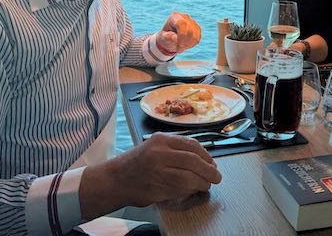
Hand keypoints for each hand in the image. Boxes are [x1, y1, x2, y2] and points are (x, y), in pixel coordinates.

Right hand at [80, 134, 221, 219]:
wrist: (114, 179)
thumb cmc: (137, 163)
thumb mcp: (155, 146)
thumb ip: (176, 149)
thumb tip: (203, 158)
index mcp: (161, 140)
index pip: (192, 145)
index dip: (206, 155)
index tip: (212, 163)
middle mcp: (159, 153)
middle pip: (193, 161)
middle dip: (209, 170)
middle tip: (216, 177)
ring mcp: (157, 171)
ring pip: (189, 177)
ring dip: (202, 183)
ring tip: (206, 185)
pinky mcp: (156, 188)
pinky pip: (180, 189)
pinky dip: (190, 191)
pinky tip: (193, 190)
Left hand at [156, 12, 200, 53]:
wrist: (169, 38)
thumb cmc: (165, 37)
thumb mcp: (162, 37)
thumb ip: (167, 37)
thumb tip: (175, 37)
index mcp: (174, 17)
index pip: (182, 24)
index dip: (182, 36)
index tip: (178, 47)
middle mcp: (185, 17)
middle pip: (190, 30)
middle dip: (185, 43)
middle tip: (178, 50)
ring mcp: (192, 22)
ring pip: (195, 35)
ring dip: (188, 45)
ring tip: (181, 47)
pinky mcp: (197, 28)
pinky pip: (197, 38)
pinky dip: (192, 44)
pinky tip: (185, 45)